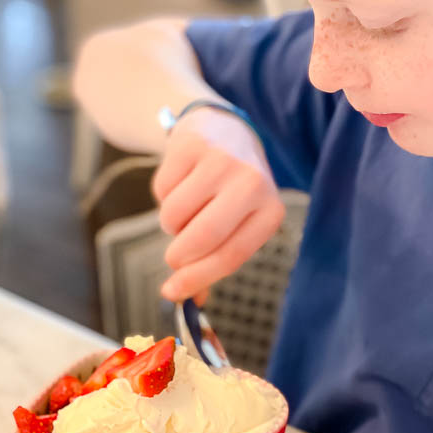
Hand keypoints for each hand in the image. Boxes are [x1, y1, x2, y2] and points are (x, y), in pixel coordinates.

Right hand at [151, 107, 285, 302]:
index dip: (198, 279)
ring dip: (170, 224)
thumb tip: (191, 300)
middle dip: (178, 257)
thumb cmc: (231, 192)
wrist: (226, 132)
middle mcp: (253, 184)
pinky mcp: (193, 145)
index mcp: (271, 211)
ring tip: (186, 208)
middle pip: (203, 239)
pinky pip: (161, 190)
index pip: (231, 256)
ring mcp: (223, 161)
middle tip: (173, 258)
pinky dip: (163, 196)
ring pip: (174, 217)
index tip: (173, 294)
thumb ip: (217, 260)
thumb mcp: (238, 224)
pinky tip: (181, 181)